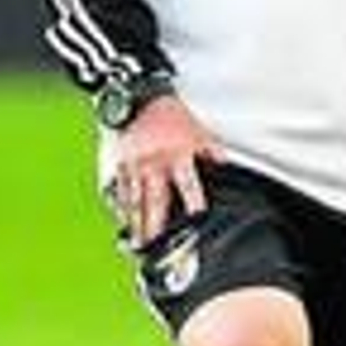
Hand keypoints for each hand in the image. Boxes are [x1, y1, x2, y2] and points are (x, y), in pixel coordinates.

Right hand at [108, 95, 223, 246]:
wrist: (138, 97)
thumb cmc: (171, 116)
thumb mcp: (199, 132)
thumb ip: (212, 154)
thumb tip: (227, 170)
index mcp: (178, 156)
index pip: (188, 186)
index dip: (194, 205)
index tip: (197, 223)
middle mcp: (154, 164)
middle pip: (155, 201)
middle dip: (155, 227)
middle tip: (155, 249)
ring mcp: (133, 166)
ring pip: (134, 201)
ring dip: (136, 225)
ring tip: (138, 246)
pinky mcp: (117, 165)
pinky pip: (118, 191)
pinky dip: (120, 208)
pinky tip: (123, 223)